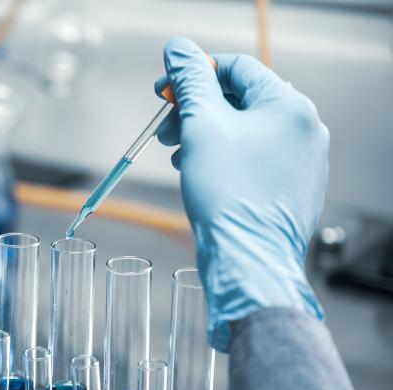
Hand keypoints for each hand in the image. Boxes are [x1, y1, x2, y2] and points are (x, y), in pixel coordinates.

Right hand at [154, 38, 328, 350]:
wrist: (248, 260)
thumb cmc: (229, 198)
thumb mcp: (201, 127)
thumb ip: (190, 82)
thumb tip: (179, 51)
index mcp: (289, 108)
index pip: (237, 69)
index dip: (194, 75)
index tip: (165, 90)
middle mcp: (303, 131)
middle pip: (240, 102)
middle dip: (196, 111)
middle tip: (166, 128)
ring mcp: (300, 163)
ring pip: (244, 134)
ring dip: (205, 137)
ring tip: (179, 156)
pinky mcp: (289, 189)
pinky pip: (252, 161)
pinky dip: (222, 161)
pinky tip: (200, 175)